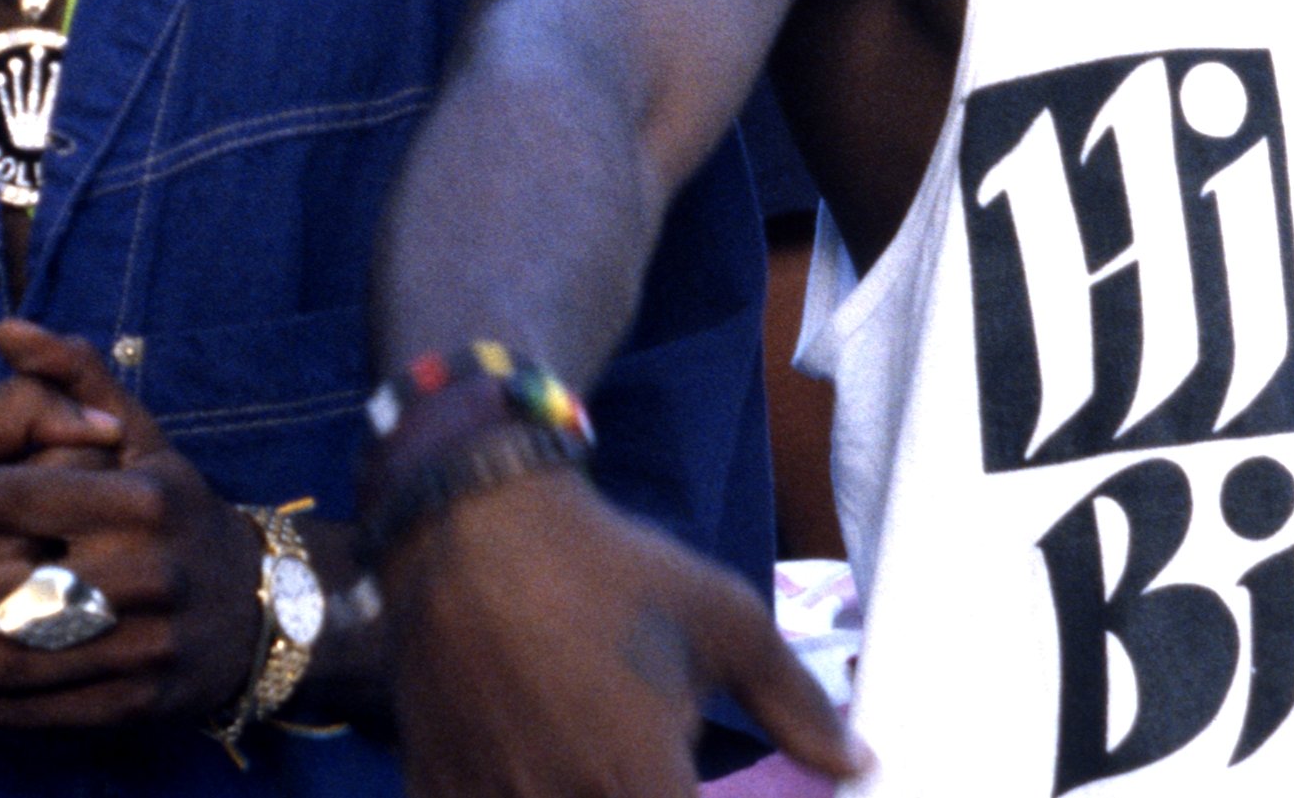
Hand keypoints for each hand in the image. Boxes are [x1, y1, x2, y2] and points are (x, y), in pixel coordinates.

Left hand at [0, 321, 268, 728]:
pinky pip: (30, 711)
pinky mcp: (133, 704)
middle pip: (9, 588)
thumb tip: (5, 328)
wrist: (259, 611)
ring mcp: (142, 647)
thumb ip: (73, 375)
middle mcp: (145, 575)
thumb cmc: (178, 511)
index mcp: (143, 499)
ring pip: (11, 660)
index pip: (22, 496)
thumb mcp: (141, 435)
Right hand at [384, 465, 866, 797]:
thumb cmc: (610, 570)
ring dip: (580, 790)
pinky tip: (531, 760)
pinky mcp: (436, 791)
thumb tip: (858, 762)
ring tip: (593, 753)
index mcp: (640, 784)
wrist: (472, 522)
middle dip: (646, 792)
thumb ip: (796, 701)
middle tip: (654, 764)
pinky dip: (514, 790)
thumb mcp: (724, 618)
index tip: (691, 777)